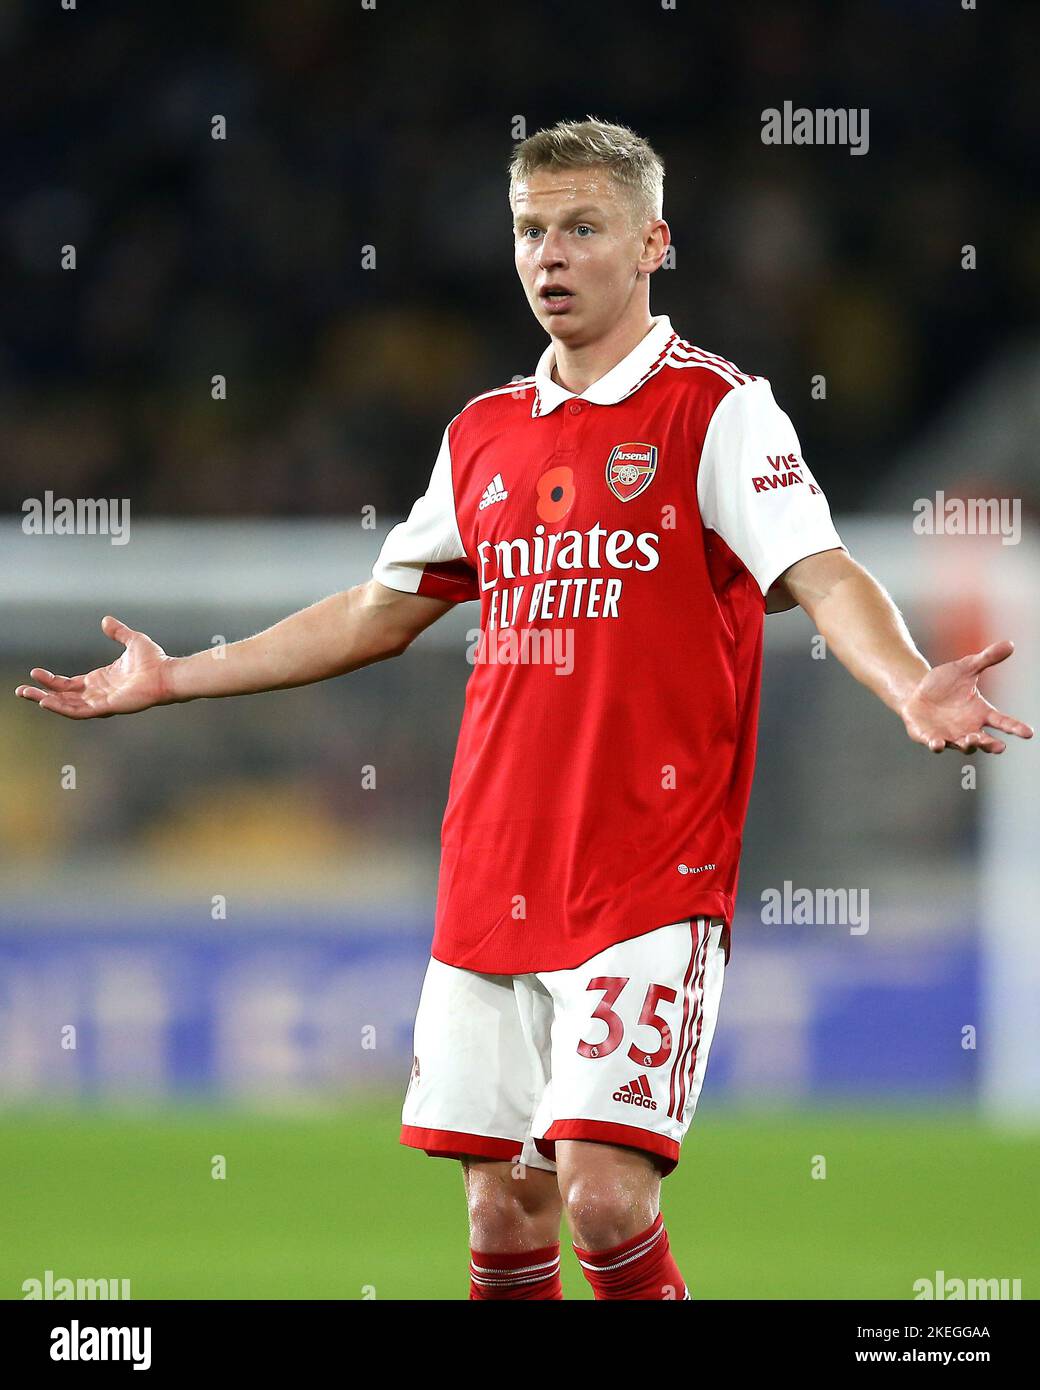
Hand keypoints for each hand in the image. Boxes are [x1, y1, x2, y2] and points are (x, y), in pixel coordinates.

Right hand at [14, 615, 175, 718]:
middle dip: (41, 693)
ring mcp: (102, 702)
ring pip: (67, 705)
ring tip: (27, 694)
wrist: (167, 673)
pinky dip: (62, 707)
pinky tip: (46, 701)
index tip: (35, 672)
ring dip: (47, 701)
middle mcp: (98, 693)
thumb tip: (106, 620)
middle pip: (63, 696)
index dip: (52, 680)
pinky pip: (80, 711)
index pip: (70, 684)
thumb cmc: (154, 661)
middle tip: (21, 691)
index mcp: (101, 680)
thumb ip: (118, 632)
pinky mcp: (107, 707)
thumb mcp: (132, 641)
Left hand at [900, 639, 1033, 753]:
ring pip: (964, 746)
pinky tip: (938, 743)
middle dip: (991, 745)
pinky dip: (938, 746)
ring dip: (969, 745)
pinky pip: (936, 745)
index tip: (1029, 733)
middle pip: (985, 742)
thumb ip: (987, 659)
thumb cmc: (944, 683)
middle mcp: (969, 728)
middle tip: (999, 746)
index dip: (1015, 728)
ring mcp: (950, 735)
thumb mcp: (965, 668)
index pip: (1003, 722)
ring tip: (971, 740)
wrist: (917, 692)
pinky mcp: (931, 737)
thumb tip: (1010, 644)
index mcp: (981, 713)